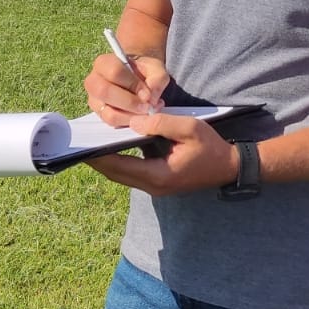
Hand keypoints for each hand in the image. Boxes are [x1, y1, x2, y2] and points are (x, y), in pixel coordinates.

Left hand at [83, 113, 238, 196]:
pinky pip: (131, 173)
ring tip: (91, 144)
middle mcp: (153, 186)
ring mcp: (155, 187)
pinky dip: (119, 162)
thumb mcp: (190, 128)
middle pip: (116, 174)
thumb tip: (135, 121)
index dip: (99, 156)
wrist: (228, 167)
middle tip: (79, 144)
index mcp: (159, 175)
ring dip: (106, 162)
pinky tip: (112, 146)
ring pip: (122, 175)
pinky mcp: (158, 182)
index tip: (83, 145)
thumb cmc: (211, 147)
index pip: (120, 166)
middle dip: (97, 160)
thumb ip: (161, 123)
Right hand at [84, 53, 168, 125]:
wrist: (138, 77)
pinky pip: (112, 123)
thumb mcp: (154, 68)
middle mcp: (94, 80)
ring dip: (131, 115)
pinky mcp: (100, 114)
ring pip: (108, 112)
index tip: (147, 93)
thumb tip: (151, 98)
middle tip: (147, 106)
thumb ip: (157, 78)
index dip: (133, 84)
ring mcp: (94, 99)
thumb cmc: (143, 70)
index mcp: (104, 63)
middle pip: (105, 92)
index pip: (114, 72)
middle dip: (130, 102)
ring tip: (145, 112)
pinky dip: (128, 122)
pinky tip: (139, 116)